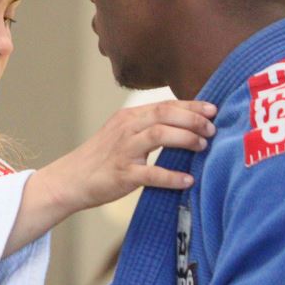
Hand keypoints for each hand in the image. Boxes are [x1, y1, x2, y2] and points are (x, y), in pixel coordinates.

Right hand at [4, 100, 215, 256]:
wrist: (70, 180)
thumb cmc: (101, 159)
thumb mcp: (121, 134)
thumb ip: (147, 127)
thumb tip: (184, 126)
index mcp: (128, 116)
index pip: (165, 104)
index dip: (192, 106)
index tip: (213, 110)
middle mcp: (126, 128)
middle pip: (165, 114)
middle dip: (193, 120)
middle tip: (212, 129)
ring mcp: (123, 151)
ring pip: (160, 135)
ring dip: (186, 139)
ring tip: (203, 146)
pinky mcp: (122, 174)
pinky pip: (152, 173)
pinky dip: (172, 176)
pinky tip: (187, 180)